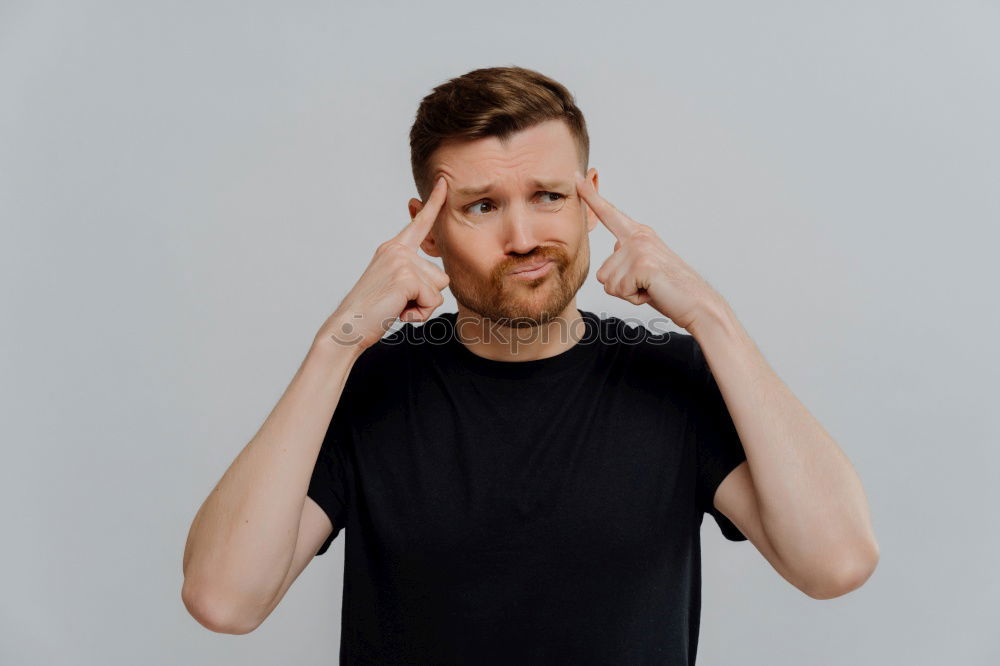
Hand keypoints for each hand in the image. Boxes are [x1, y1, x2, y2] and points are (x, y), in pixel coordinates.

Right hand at [316, 177, 450, 351]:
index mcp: (394, 249)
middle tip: (397, 302)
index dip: (434, 203)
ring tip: (397, 307)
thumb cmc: (372, 311)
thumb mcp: (394, 285)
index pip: (419, 223)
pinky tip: (398, 312)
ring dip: (423, 306)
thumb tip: (442, 277)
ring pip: (439, 289)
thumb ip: (414, 274)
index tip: (444, 181)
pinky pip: (433, 300)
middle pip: (440, 275)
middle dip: (426, 297)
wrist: (348, 326)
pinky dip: (420, 314)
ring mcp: (401, 261)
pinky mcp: (406, 277)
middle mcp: (397, 250)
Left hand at [575, 172, 718, 330]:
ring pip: (608, 283)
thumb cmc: (671, 290)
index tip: (576, 178)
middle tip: (647, 286)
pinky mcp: (642, 264)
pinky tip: (652, 292)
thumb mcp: (644, 267)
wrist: (699, 304)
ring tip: (651, 288)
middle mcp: (638, 237)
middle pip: (602, 272)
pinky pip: (619, 290)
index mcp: (638, 234)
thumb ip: (627, 256)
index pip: (609, 214)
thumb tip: (616, 247)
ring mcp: (640, 249)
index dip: (591, 197)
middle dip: (621, 287)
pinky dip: (634, 298)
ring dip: (628, 293)